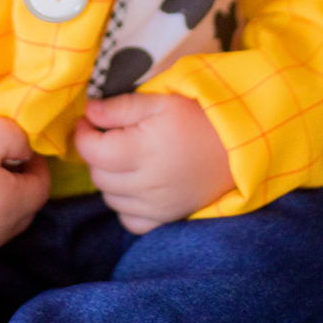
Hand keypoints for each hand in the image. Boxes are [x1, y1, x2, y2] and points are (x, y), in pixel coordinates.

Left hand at [73, 93, 233, 233]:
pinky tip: (135, 185)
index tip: (89, 120)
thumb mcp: (161, 101)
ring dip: (109, 178)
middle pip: (98, 175)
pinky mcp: (167, 218)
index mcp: (142, 150)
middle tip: (108, 135)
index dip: (82, 133)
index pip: (91, 151)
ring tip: (124, 158)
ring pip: (110, 199)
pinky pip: (129, 221)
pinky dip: (124, 206)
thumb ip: (121, 107)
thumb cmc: (201, 117)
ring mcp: (157, 206)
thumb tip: (88, 111)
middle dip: (96, 153)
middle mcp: (146, 183)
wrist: (241, 146)